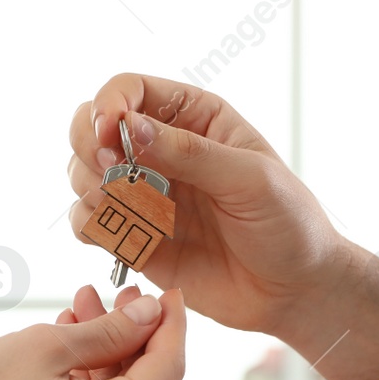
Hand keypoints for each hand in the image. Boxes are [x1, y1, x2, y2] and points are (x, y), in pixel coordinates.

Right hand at [0, 289, 184, 379]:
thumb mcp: (48, 347)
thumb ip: (109, 331)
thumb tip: (151, 315)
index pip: (168, 368)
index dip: (173, 325)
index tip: (170, 290)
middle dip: (132, 332)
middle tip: (120, 290)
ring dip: (105, 349)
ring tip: (81, 303)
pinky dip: (88, 376)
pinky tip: (68, 337)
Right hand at [68, 75, 378, 379]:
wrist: (295, 290)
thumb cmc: (288, 225)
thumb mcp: (250, 179)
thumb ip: (189, 153)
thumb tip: (129, 127)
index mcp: (195, 118)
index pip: (130, 89)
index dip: (109, 104)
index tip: (110, 132)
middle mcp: (162, 151)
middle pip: (91, 126)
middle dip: (89, 145)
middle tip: (110, 172)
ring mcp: (146, 194)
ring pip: (82, 173)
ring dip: (88, 188)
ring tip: (126, 209)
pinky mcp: (136, 237)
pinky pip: (89, 222)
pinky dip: (90, 226)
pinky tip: (119, 236)